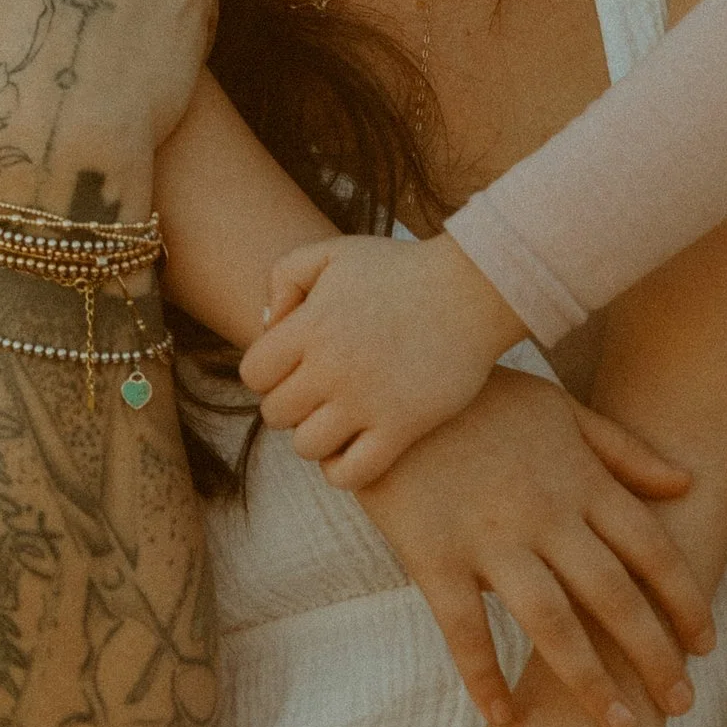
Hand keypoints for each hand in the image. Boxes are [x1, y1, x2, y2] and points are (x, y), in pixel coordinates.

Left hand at [241, 227, 521, 483]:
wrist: (472, 289)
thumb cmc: (400, 269)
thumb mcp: (335, 252)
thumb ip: (285, 276)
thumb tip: (266, 325)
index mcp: (311, 325)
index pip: (254, 374)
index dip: (267, 373)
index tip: (293, 366)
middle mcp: (332, 366)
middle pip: (276, 414)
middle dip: (289, 405)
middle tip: (316, 392)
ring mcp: (367, 401)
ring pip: (306, 447)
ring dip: (314, 437)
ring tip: (336, 418)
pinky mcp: (402, 427)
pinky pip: (351, 474)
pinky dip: (342, 469)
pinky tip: (354, 445)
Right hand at [354, 367, 706, 726]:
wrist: (387, 373)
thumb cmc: (478, 394)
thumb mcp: (558, 408)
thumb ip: (621, 450)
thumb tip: (686, 483)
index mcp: (579, 479)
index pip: (651, 549)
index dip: (685, 601)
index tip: (706, 644)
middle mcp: (545, 514)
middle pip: (615, 597)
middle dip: (656, 656)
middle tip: (682, 705)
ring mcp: (489, 538)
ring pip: (552, 625)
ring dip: (591, 683)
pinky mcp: (434, 554)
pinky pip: (464, 630)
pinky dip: (484, 678)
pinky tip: (503, 718)